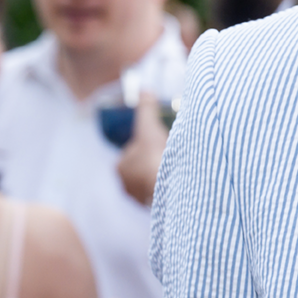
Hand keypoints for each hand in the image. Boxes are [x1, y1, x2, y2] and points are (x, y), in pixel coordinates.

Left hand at [116, 92, 167, 206]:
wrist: (168, 185)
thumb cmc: (154, 156)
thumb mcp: (149, 127)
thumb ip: (146, 109)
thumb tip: (145, 89)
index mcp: (120, 167)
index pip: (133, 153)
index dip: (147, 147)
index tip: (160, 145)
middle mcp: (125, 185)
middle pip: (140, 169)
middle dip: (151, 164)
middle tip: (168, 156)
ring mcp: (139, 199)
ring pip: (149, 183)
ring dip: (159, 177)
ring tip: (174, 170)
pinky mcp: (152, 208)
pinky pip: (159, 195)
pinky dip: (166, 190)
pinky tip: (177, 184)